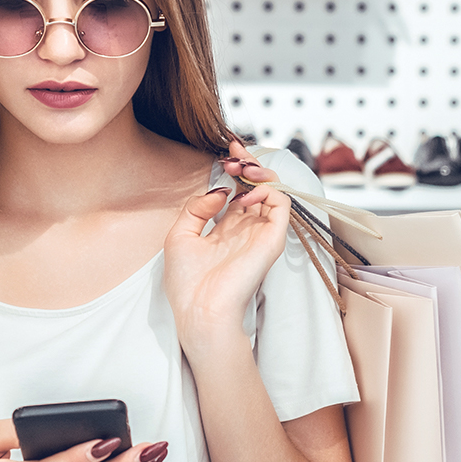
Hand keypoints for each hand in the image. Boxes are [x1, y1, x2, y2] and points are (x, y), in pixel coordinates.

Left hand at [163, 141, 291, 350]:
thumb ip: (197, 208)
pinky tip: (245, 194)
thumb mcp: (179, 235)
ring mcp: (260, 233)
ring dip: (258, 172)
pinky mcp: (271, 239)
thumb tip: (220, 191)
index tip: (226, 151)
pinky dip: (266, 190)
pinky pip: (280, 204)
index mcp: (226, 229)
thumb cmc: (188, 282)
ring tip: (241, 168)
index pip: (238, 191)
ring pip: (273, 190)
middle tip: (233, 153)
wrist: (200, 310)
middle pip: (257, 186)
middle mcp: (246, 229)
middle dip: (248, 163)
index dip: (235, 168)